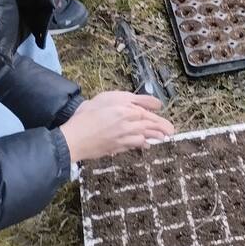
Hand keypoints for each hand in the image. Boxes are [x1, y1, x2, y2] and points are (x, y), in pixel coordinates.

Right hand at [59, 91, 174, 161]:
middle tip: (171, 132)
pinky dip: (140, 145)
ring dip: (153, 138)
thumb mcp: (110, 98)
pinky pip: (132, 146)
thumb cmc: (88, 115)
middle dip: (161, 130)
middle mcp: (129, 126)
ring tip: (162, 138)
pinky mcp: (116, 148)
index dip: (159, 120)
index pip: (148, 116)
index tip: (167, 123)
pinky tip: (144, 145)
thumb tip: (155, 104)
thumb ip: (134, 99)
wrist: (73, 138)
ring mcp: (123, 139)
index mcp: (128, 111)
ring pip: (143, 138)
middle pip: (149, 128)